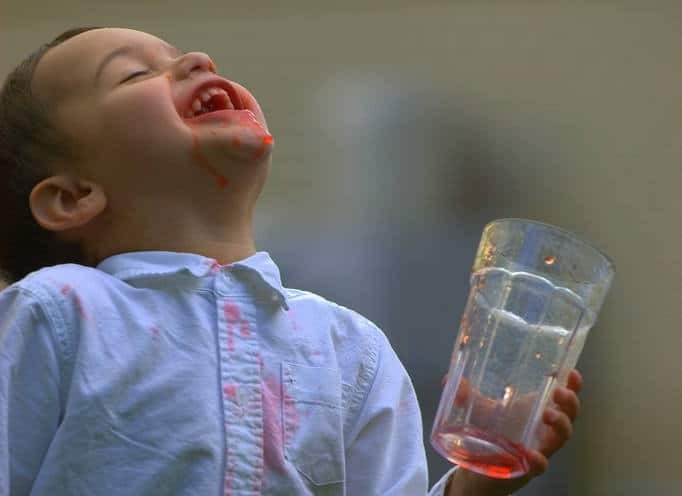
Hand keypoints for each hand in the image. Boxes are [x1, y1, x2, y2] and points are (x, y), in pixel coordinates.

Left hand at [445, 369, 582, 495]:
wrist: (480, 469)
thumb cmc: (489, 434)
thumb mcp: (478, 410)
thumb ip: (465, 395)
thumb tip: (449, 380)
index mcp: (537, 410)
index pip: (562, 396)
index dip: (573, 385)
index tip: (572, 372)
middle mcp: (543, 429)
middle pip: (569, 415)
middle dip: (570, 402)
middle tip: (559, 391)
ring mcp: (539, 448)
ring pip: (561, 438)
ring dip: (561, 425)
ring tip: (549, 415)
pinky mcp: (528, 468)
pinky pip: (540, 465)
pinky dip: (539, 460)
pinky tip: (534, 455)